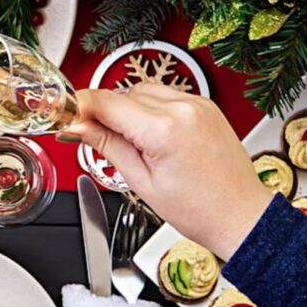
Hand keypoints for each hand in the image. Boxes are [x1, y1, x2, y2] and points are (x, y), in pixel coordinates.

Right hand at [64, 84, 272, 260]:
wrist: (241, 215)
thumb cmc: (199, 209)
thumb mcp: (141, 182)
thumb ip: (106, 146)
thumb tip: (77, 127)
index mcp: (164, 129)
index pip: (107, 102)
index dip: (79, 106)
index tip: (64, 114)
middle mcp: (183, 108)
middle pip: (123, 93)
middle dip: (105, 113)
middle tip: (96, 139)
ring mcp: (197, 103)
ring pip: (143, 90)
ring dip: (129, 109)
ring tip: (134, 144)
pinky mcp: (205, 104)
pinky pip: (166, 95)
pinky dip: (152, 109)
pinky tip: (154, 136)